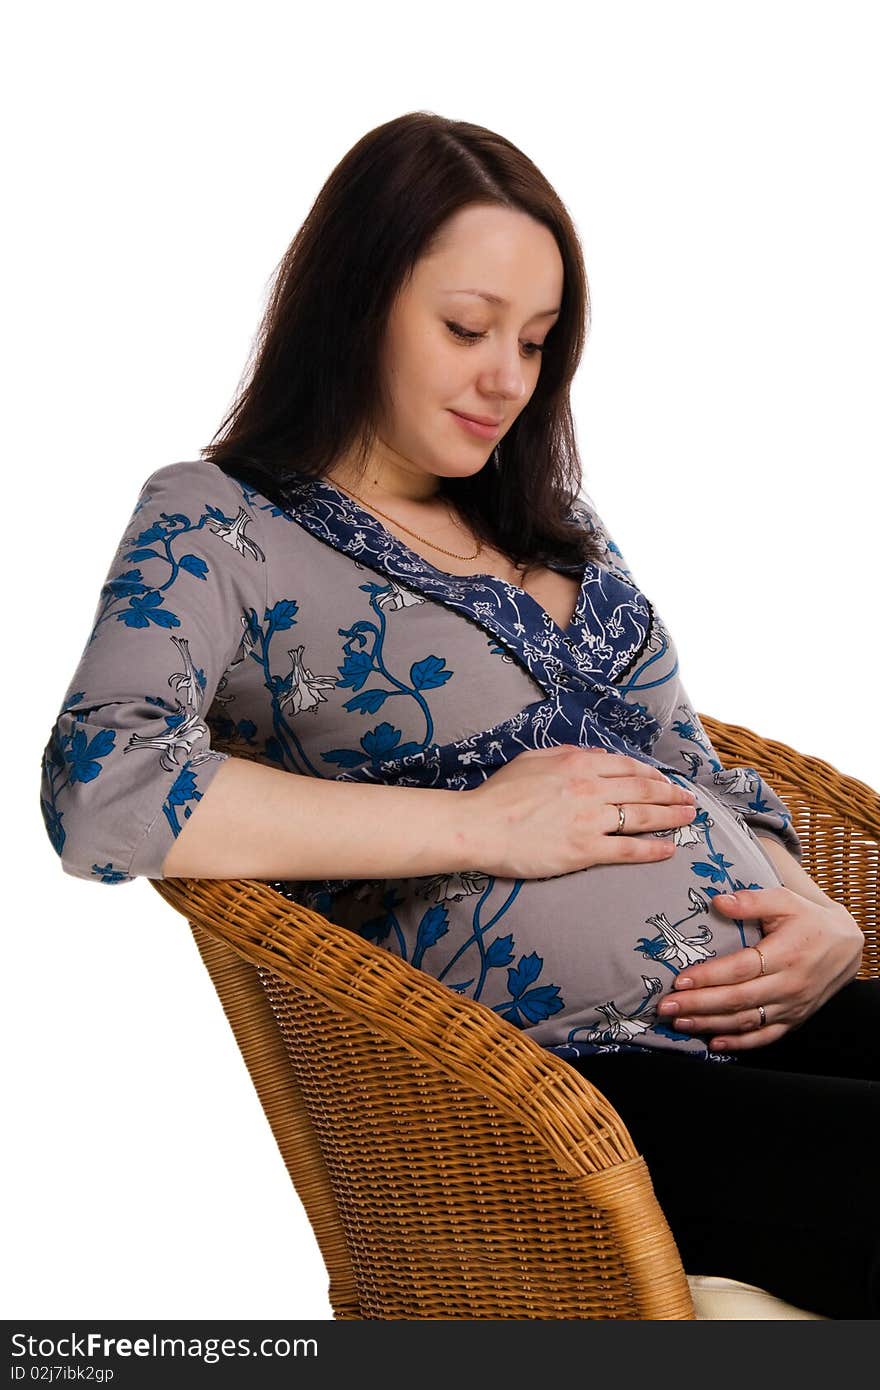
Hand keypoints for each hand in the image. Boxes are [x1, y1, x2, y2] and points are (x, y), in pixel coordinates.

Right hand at [466, 745, 698, 878]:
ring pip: (643, 817)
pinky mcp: (585, 850)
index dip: (653, 775)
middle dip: (672, 795)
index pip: (628, 768)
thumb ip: (569, 754)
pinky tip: (668, 849)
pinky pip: (628, 849)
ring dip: (671, 817)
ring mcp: (591, 820)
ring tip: (688, 819)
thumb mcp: (535, 759)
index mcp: (579, 764)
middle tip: (689, 801)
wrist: (479, 825)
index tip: (666, 782)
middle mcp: (591, 788)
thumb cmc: (500, 793)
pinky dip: (652, 849)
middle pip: (644, 791)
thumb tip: (596, 756)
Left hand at [656, 886, 863, 1050]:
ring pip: (746, 1021)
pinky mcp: (794, 1019)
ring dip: (710, 1024)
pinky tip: (713, 1042)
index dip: (709, 976)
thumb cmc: (809, 920)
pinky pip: (765, 1036)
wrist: (847, 947)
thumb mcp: (785, 900)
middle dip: (698, 1004)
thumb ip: (752, 900)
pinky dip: (739, 1044)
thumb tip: (718, 901)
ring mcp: (792, 1006)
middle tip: (666, 1007)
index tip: (679, 979)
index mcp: (786, 954)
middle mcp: (789, 985)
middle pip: (738, 999)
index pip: (741, 969)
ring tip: (679, 1022)